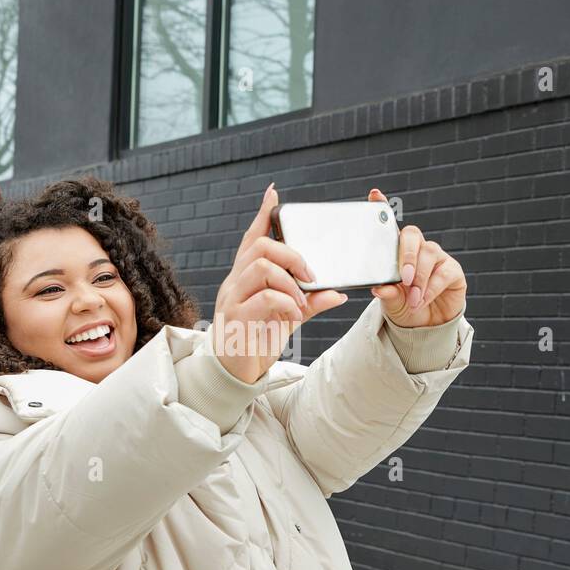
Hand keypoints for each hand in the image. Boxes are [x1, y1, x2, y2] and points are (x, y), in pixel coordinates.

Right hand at [211, 182, 347, 383]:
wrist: (235, 375)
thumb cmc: (257, 342)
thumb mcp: (287, 319)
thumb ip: (308, 304)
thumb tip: (337, 293)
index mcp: (244, 278)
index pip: (251, 239)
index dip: (262, 215)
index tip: (273, 193)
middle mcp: (234, 283)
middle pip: (259, 247)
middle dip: (291, 254)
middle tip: (310, 276)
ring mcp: (232, 299)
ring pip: (261, 267)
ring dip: (289, 280)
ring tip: (301, 299)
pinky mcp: (236, 319)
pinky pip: (264, 298)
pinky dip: (286, 302)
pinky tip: (294, 313)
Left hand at [367, 188, 466, 326]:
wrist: (427, 327)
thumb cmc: (406, 308)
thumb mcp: (392, 303)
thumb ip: (387, 294)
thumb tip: (379, 288)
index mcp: (398, 252)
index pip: (390, 226)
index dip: (383, 209)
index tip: (374, 195)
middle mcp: (418, 249)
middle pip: (412, 235)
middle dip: (407, 254)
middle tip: (404, 277)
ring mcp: (437, 258)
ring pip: (429, 253)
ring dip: (420, 277)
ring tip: (413, 299)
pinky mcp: (453, 271)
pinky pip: (444, 272)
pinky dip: (432, 288)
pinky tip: (423, 300)